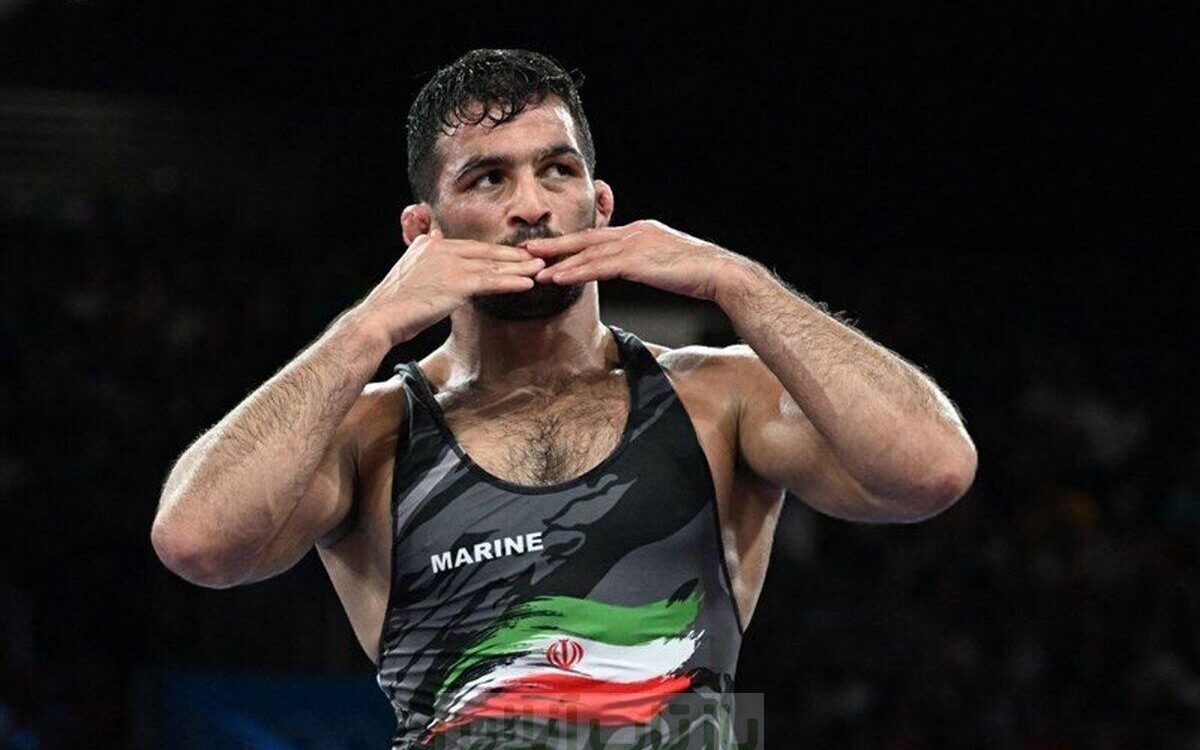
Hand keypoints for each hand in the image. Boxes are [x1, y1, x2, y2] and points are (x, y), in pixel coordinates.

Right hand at [355, 228, 545, 344]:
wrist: (380, 318)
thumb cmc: (393, 305)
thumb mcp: (410, 274)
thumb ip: (428, 263)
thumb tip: (438, 255)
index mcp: (428, 243)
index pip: (470, 246)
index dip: (493, 251)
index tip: (512, 253)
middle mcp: (440, 248)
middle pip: (485, 252)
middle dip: (512, 255)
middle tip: (535, 256)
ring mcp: (449, 264)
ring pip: (492, 266)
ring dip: (520, 267)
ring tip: (540, 268)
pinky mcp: (456, 283)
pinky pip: (491, 282)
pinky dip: (512, 282)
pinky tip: (528, 284)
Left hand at [523, 220, 750, 301]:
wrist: (720, 274)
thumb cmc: (697, 274)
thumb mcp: (664, 264)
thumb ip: (643, 263)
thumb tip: (630, 271)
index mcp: (639, 232)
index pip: (599, 238)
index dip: (572, 244)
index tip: (550, 249)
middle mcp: (634, 232)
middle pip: (586, 239)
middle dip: (555, 245)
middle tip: (527, 249)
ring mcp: (635, 244)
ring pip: (587, 253)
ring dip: (558, 262)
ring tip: (534, 268)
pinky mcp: (637, 260)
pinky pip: (598, 267)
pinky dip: (574, 272)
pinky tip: (556, 278)